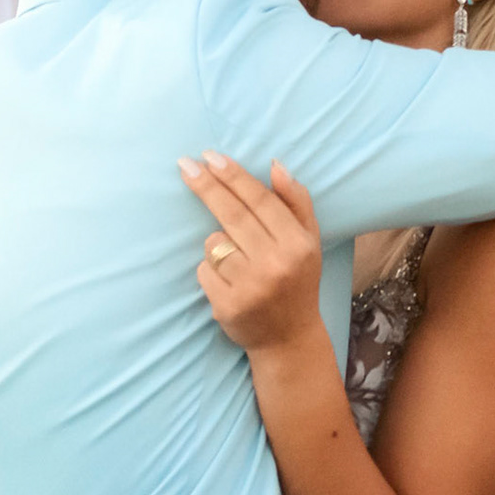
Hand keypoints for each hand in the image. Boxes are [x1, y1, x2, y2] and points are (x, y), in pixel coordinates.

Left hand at [181, 153, 324, 354]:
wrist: (289, 338)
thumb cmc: (297, 278)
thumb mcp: (309, 240)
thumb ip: (296, 201)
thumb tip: (274, 165)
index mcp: (298, 244)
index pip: (260, 200)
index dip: (233, 176)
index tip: (211, 156)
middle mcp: (276, 264)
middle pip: (232, 214)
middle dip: (206, 185)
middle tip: (185, 164)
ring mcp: (250, 286)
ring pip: (213, 243)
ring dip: (216, 244)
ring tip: (235, 259)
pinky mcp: (227, 306)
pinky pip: (203, 270)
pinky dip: (210, 270)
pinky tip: (228, 281)